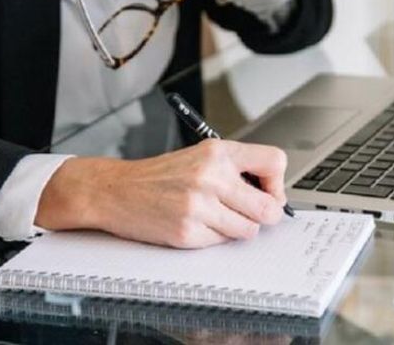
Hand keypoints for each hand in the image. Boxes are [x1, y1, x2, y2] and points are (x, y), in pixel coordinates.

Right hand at [35, 140, 287, 248]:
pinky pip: (222, 242)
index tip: (268, 191)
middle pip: (269, 207)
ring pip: (249, 230)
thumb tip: (273, 195)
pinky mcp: (188, 231)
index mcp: (218, 152)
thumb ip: (236, 169)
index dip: (277, 183)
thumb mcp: (201, 157)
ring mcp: (199, 205)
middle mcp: (211, 175)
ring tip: (218, 217)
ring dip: (238, 228)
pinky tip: (197, 223)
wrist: (116, 190)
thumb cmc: (161, 175)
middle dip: (264, 215)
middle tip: (251, 213)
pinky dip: (214, 237)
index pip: (275, 162)